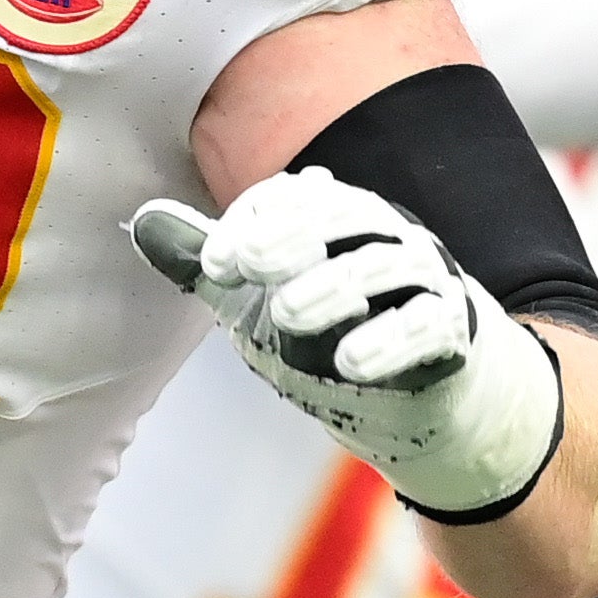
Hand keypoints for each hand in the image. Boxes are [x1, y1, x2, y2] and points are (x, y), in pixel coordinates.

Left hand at [129, 166, 561, 515]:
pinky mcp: (454, 333)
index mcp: (337, 218)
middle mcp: (384, 236)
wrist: (427, 400)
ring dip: (334, 285)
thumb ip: (206, 264)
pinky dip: (392, 340)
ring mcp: (425, 281)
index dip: (253, 220)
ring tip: (287, 315)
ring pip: (387, 264)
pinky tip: (351, 361)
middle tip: (244, 263)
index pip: (295, 198)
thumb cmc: (335, 335)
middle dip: (292, 234)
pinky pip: (430, 325)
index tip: (213, 262)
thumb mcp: (257, 301)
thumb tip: (143, 219)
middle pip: (344, 216)